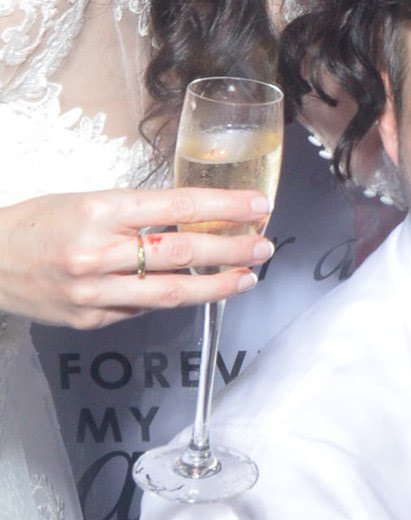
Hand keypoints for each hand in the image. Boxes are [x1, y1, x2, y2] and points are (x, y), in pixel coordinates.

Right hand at [0, 186, 275, 329]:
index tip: (258, 206)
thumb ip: (136, 211)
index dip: (224, 205)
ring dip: (216, 284)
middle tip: (264, 245)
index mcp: (98, 209)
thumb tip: (193, 220)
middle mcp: (96, 252)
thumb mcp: (86, 200)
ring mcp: (93, 292)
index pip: (177, 206)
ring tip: (247, 276)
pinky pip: (142, 309)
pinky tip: (194, 290)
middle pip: (182, 251)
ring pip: (170, 292)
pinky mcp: (89, 319)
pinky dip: (172, 298)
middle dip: (232, 248)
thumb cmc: (37, 223)